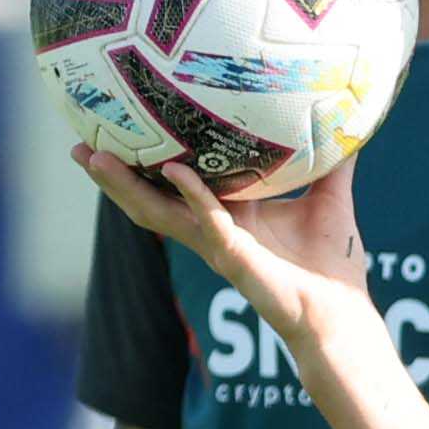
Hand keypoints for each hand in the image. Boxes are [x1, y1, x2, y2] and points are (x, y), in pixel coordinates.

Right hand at [77, 147, 373, 348]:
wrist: (342, 311)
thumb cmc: (333, 263)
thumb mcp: (330, 198)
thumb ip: (332, 162)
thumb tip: (347, 118)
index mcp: (230, 213)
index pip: (177, 184)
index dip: (148, 162)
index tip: (122, 130)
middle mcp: (214, 229)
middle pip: (150, 199)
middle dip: (114, 176)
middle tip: (80, 145)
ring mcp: (218, 245)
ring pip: (159, 213)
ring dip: (126, 186)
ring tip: (96, 158)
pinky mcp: (234, 258)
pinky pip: (207, 220)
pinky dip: (191, 194)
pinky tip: (174, 169)